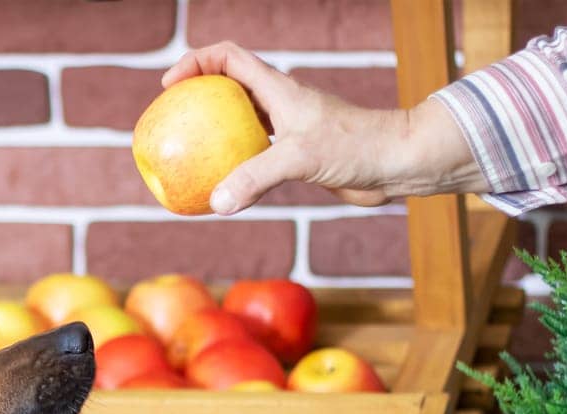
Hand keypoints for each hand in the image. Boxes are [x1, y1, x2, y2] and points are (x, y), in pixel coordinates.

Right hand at [162, 41, 482, 213]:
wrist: (396, 162)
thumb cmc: (355, 147)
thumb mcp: (300, 159)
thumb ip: (255, 177)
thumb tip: (216, 203)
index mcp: (278, 89)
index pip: (228, 58)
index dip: (195, 62)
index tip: (170, 86)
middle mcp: (279, 103)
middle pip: (227, 87)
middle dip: (195, 96)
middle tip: (169, 120)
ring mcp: (286, 129)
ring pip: (238, 123)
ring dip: (211, 132)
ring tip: (186, 153)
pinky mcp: (295, 155)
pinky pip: (252, 156)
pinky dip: (231, 167)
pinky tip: (218, 189)